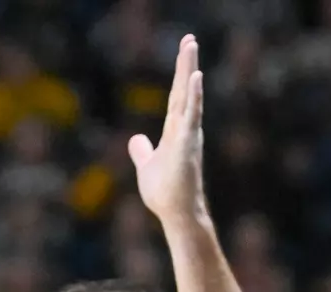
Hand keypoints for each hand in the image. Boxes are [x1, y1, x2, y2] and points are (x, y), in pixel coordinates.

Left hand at [128, 34, 208, 226]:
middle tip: (189, 39)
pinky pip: (191, 116)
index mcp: (175, 131)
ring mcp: (188, 135)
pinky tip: (194, 78)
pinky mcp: (187, 145)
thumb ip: (142, 151)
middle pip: (184, 90)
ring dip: (190, 72)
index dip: (180, 75)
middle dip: (186, 65)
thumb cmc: (166, 191)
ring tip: (191, 47)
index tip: (184, 51)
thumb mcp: (147, 166)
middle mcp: (184, 129)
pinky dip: (193, 97)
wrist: (175, 213)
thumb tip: (136, 139)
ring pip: (189, 97)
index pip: (177, 97)